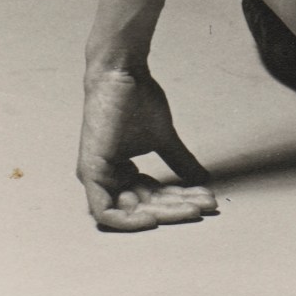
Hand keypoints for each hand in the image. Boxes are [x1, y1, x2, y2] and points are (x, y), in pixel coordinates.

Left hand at [78, 67, 217, 230]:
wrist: (122, 74)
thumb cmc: (136, 100)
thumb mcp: (163, 138)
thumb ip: (179, 161)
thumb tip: (202, 179)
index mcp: (119, 173)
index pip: (151, 197)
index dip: (179, 202)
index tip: (204, 198)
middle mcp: (106, 180)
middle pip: (145, 208)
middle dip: (178, 209)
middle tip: (205, 204)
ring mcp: (96, 178)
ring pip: (131, 212)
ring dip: (164, 213)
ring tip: (194, 207)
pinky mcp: (90, 173)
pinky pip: (106, 212)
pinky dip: (129, 221)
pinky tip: (154, 219)